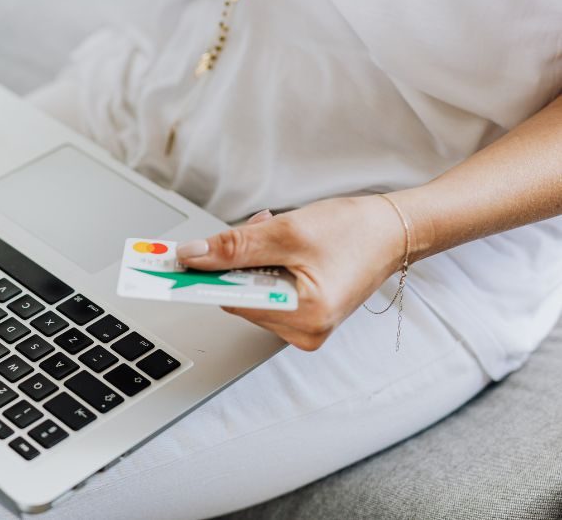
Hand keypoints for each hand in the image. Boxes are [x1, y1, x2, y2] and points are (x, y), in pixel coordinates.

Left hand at [177, 196, 407, 350]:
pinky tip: (283, 246)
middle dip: (237, 260)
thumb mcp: (288, 231)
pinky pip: (264, 292)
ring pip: (248, 292)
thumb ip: (235, 247)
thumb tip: (191, 256)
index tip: (167, 267)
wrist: (394, 231)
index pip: (231, 300)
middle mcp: (303, 332)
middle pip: (237, 296)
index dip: (201, 277)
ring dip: (251, 259)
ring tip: (278, 234)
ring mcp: (304, 328)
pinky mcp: (303, 317)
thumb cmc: (354, 230)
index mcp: (305, 317)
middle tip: (257, 229)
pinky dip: (264, 266)